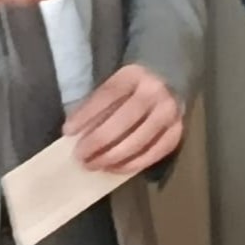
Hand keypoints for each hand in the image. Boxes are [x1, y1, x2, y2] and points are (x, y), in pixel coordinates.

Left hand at [64, 65, 183, 174]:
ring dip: (113, 157)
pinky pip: (154, 153)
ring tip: (94, 165)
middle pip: (123, 121)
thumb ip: (98, 104)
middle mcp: (154, 92)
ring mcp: (169, 113)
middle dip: (98, 141)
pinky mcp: (176, 132)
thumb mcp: (115, 85)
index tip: (68, 132)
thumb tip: (75, 132)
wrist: (169, 82)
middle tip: (81, 157)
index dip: (86, 115)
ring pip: (138, 141)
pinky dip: (133, 164)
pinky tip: (115, 168)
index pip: (107, 95)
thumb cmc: (133, 87)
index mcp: (133, 75)